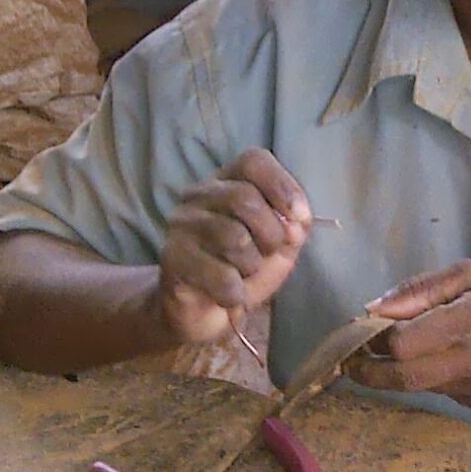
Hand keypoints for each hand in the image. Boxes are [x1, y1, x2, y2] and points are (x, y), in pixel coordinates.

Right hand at [157, 149, 310, 346]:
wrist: (203, 310)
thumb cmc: (243, 268)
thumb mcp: (280, 243)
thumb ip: (294, 226)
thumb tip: (296, 222)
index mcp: (227, 182)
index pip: (252, 161)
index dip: (282, 185)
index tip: (299, 218)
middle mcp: (198, 195)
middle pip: (244, 198)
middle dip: (271, 234)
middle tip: (267, 254)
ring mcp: (181, 225)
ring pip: (232, 236)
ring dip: (251, 265)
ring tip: (243, 273)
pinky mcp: (171, 258)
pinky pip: (220, 275)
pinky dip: (235, 292)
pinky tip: (229, 294)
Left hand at [349, 262, 470, 414]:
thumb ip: (423, 289)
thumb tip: (375, 308)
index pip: (402, 342)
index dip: (374, 341)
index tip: (362, 334)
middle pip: (403, 378)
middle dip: (369, 373)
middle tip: (352, 364)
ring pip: (424, 387)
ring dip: (405, 373)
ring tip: (407, 353)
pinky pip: (448, 395)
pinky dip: (438, 379)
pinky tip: (456, 362)